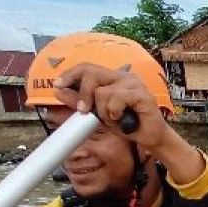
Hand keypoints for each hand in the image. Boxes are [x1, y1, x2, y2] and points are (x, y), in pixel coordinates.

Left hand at [53, 63, 169, 150]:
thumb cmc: (127, 125)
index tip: (57, 85)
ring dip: (103, 111)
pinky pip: (116, 99)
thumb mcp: (97, 114)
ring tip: (115, 119)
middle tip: (84, 110)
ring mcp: (133, 83)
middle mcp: (122, 76)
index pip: (87, 67)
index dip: (70, 74)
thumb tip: (59, 90)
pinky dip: (115, 112)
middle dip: (83, 93)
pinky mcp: (141, 93)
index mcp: (112, 78)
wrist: (150, 138)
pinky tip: (123, 119)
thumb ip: (80, 101)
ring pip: (102, 91)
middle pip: (91, 72)